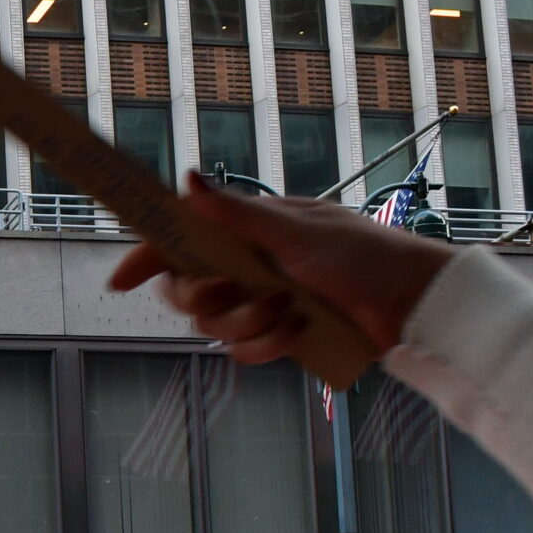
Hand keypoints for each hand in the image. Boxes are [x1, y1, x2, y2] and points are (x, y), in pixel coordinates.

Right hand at [106, 175, 453, 364]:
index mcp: (248, 231)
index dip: (146, 258)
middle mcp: (248, 266)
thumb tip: (188, 179)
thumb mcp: (296, 230)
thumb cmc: (363, 255)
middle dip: (204, 298)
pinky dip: (267, 347)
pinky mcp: (279, 336)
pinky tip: (298, 333)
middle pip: (187, 291)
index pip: (180, 240)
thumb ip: (235, 214)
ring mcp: (262, 302)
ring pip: (215, 327)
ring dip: (247, 323)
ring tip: (288, 311)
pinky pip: (245, 353)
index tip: (121, 282)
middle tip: (231, 291)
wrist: (411, 305)